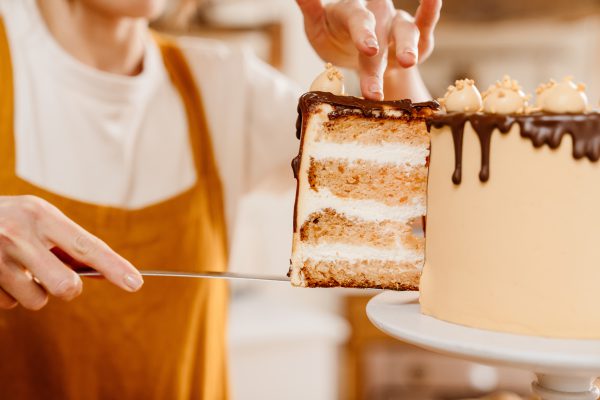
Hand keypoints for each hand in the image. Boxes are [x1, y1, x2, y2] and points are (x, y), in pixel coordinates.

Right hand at [0, 195, 142, 309]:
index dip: (114, 267)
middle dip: (67, 289)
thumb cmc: (7, 220)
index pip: (87, 246)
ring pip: (37, 300)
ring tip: (17, 270)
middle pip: (66, 286)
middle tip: (57, 279)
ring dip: (32, 292)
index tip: (136, 283)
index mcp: (40, 215)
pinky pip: (10, 304)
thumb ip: (63, 243)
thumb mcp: (35, 219)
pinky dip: (8, 294)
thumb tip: (99, 273)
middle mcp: (18, 234)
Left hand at [297, 0, 440, 99]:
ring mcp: (395, 22)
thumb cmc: (333, 36)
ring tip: (407, 63)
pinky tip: (434, 1)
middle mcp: (376, 12)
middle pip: (380, 32)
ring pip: (404, 31)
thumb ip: (311, 9)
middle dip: (377, 60)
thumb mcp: (317, 27)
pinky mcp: (414, 34)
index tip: (369, 48)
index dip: (364, 33)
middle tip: (375, 87)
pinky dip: (431, 12)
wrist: (351, 47)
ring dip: (406, 47)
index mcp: (351, 11)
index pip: (358, 19)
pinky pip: (424, 23)